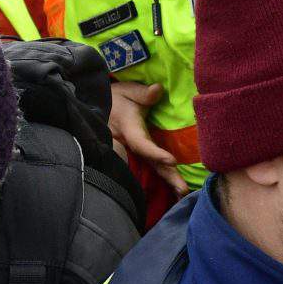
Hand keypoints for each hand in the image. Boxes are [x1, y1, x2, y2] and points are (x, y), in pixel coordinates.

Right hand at [108, 80, 186, 194]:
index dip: (155, 153)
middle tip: (183, 189)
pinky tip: (176, 191)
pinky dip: (162, 178)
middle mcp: (130, 144)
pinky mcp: (136, 154)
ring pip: (150, 168)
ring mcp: (132, 151)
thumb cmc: (116, 98)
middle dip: (167, 176)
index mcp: (129, 129)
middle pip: (149, 163)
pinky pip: (149, 167)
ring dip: (167, 181)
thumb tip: (158, 89)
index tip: (172, 161)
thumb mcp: (127, 91)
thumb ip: (143, 93)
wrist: (98, 107)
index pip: (142, 144)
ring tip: (184, 194)